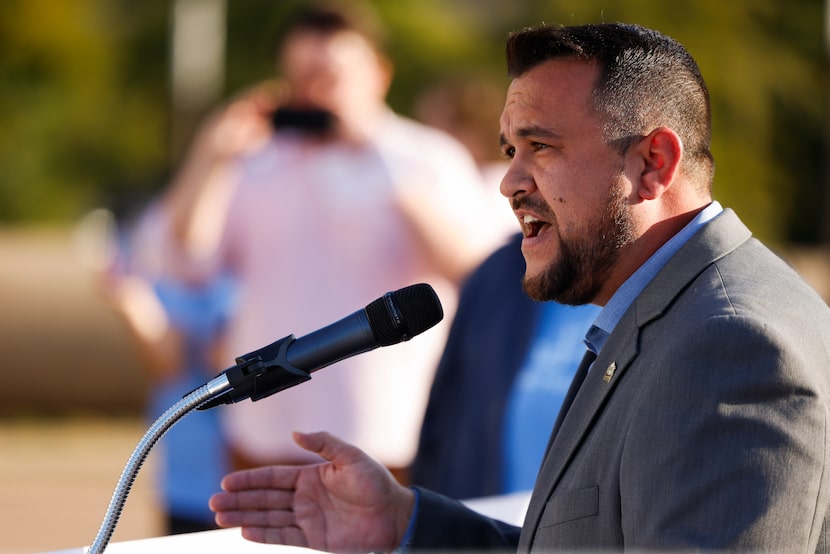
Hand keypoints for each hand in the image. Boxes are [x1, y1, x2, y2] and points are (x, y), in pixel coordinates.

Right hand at [209, 431, 415, 552]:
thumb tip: (296, 433)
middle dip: (239, 499)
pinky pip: (284, 536)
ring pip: (268, 517)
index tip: (227, 481)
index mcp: (310, 476)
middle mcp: (305, 497)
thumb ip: (324, 444)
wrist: (395, 515)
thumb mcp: (350, 456)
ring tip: (220, 517)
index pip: (273, 477)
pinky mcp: (314, 538)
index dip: (250, 479)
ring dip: (244, 517)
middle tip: (214, 501)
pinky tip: (245, 532)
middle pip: (265, 498)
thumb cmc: (377, 483)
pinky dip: (264, 535)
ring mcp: (308, 519)